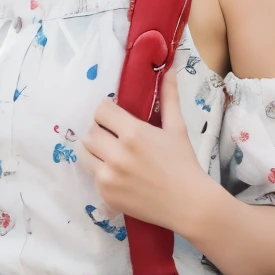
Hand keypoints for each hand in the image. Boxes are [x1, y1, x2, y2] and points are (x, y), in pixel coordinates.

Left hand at [79, 70, 216, 233]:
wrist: (189, 204)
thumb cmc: (184, 164)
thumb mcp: (177, 129)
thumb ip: (169, 98)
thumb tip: (169, 70)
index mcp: (133, 133)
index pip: (101, 111)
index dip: (107, 112)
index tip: (115, 118)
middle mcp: (117, 154)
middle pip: (90, 132)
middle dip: (101, 132)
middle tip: (116, 138)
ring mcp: (108, 176)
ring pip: (85, 153)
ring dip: (96, 152)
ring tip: (113, 155)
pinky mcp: (105, 194)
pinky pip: (92, 176)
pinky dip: (102, 173)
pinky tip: (120, 176)